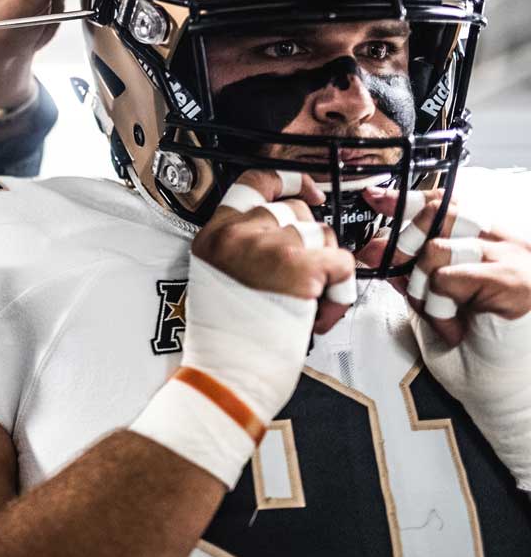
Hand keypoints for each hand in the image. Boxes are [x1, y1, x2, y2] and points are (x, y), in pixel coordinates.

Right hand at [132, 169, 355, 488]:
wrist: (228, 378)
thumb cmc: (228, 341)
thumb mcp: (218, 276)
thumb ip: (243, 244)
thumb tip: (289, 225)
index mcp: (215, 234)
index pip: (255, 180)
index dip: (288, 179)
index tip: (306, 188)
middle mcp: (240, 232)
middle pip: (297, 211)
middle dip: (310, 244)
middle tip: (301, 283)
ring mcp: (271, 246)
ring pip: (324, 237)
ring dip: (326, 272)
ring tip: (306, 307)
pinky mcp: (302, 267)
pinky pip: (341, 263)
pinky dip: (339, 291)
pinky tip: (318, 314)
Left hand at [362, 187, 530, 489]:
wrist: (510, 398)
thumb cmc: (479, 358)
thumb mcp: (435, 306)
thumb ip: (414, 274)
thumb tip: (378, 250)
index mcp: (493, 246)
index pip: (447, 206)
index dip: (408, 199)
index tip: (376, 197)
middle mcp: (509, 246)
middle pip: (441, 215)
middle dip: (405, 241)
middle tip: (391, 268)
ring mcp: (516, 260)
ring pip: (439, 249)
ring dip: (424, 287)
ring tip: (444, 317)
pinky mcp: (514, 281)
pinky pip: (449, 277)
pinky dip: (440, 304)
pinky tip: (457, 328)